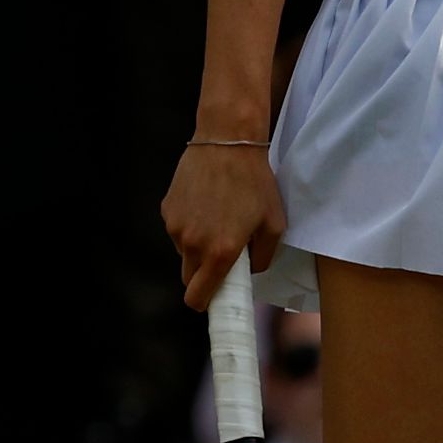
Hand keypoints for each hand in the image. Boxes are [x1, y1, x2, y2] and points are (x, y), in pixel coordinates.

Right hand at [163, 142, 286, 311]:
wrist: (228, 140)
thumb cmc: (256, 182)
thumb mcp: (275, 223)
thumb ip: (263, 258)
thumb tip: (249, 273)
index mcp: (220, 252)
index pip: (197, 298)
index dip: (206, 303)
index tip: (215, 299)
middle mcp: (193, 243)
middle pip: (188, 279)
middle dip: (204, 275)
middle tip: (224, 257)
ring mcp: (176, 226)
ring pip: (184, 253)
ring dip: (198, 247)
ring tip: (220, 218)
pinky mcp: (167, 209)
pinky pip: (178, 230)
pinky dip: (190, 225)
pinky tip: (207, 202)